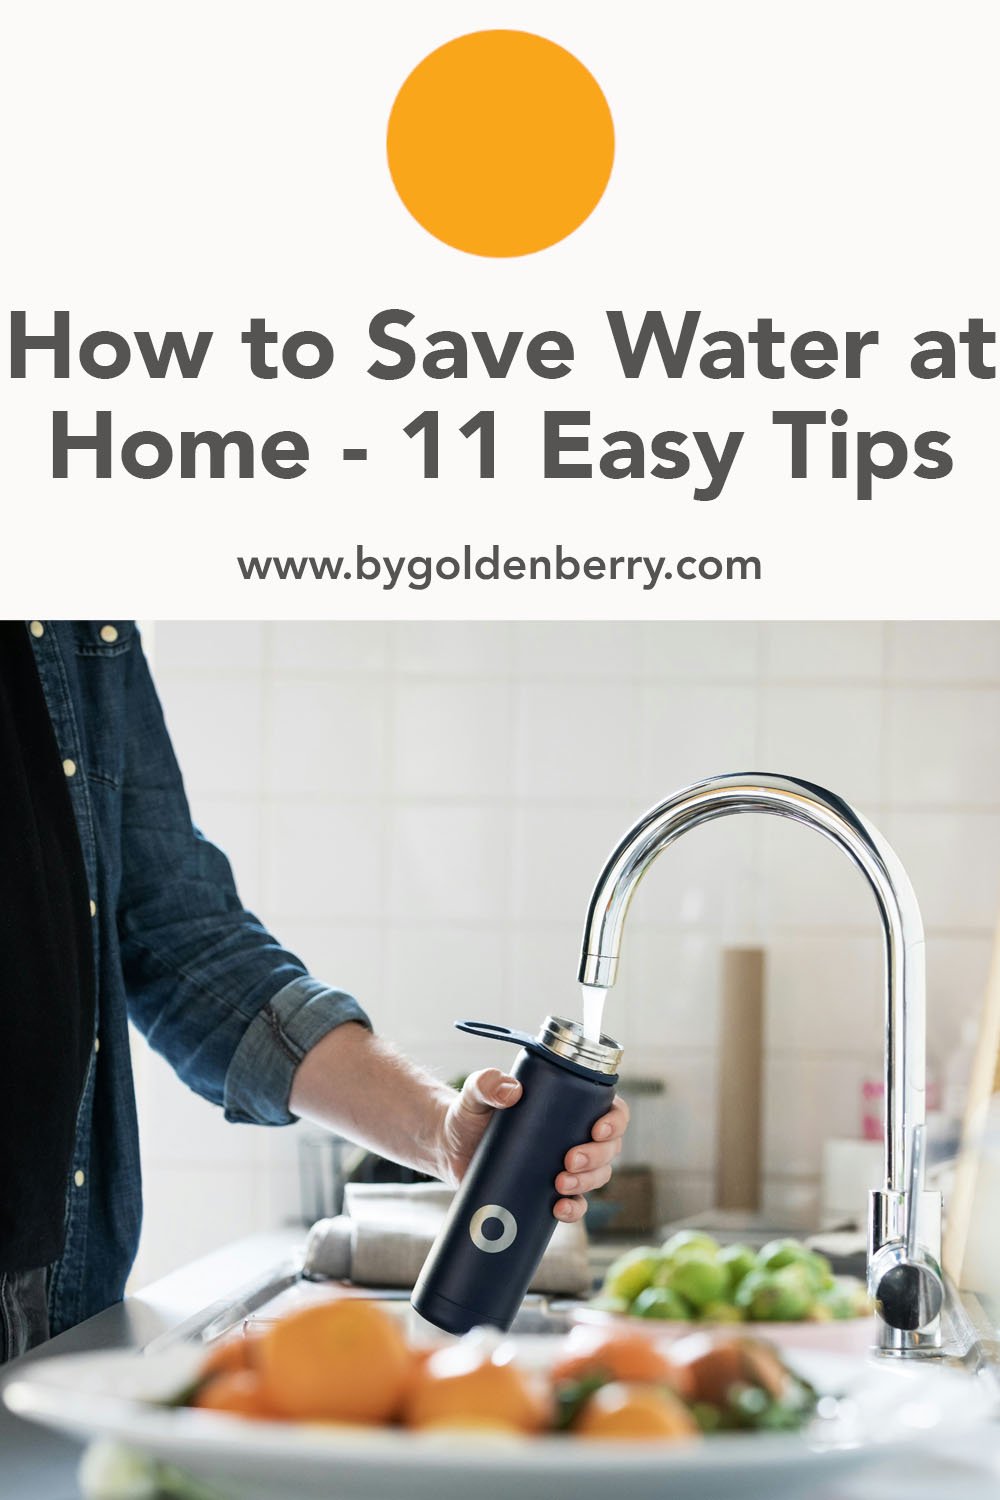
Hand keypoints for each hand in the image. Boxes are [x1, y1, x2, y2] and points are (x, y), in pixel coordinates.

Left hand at [437, 1068, 629, 1222]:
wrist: (450, 1148)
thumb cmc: (469, 1113)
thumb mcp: (476, 1093)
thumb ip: (487, 1083)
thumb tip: (510, 1091)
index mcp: (570, 1105)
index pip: (611, 1109)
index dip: (615, 1121)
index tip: (597, 1130)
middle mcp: (574, 1135)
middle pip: (609, 1148)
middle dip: (597, 1157)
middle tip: (569, 1160)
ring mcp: (564, 1166)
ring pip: (598, 1176)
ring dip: (588, 1182)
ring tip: (560, 1184)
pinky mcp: (548, 1192)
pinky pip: (575, 1204)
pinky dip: (574, 1210)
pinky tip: (559, 1209)